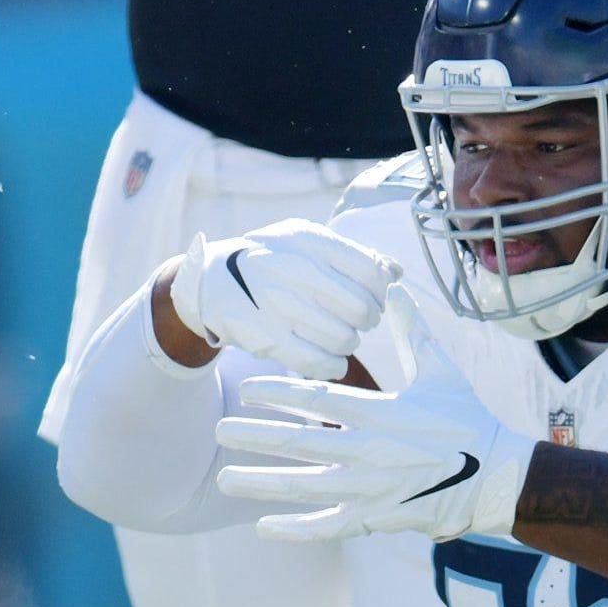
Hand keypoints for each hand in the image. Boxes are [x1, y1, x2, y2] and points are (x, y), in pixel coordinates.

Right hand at [166, 220, 396, 379]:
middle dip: (369, 320)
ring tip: (343, 338)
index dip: (382, 292)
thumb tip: (396, 271)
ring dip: (350, 344)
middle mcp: (293, 268)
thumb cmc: (272, 259)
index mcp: (308, 240)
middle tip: (360, 321)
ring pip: (343, 338)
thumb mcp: (306, 241)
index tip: (375, 298)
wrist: (211, 280)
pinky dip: (332, 366)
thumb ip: (352, 253)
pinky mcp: (265, 336)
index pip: (371, 273)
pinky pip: (315, 361)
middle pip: (361, 309)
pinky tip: (334, 362)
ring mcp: (277, 304)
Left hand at [214, 292, 535, 542]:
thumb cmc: (467, 421)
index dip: (279, 393)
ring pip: (306, 488)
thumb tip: (394, 285)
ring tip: (224, 477)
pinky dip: (297, 530)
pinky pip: (329, 526)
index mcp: (382, 413)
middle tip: (218, 429)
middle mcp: (370, 452)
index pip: (318, 401)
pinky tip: (263, 527)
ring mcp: (371, 489)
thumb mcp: (442, 369)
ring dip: (262, 483)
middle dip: (255, 436)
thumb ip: (412, 329)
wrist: (498, 478)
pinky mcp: (377, 518)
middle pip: (301, 444)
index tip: (246, 387)